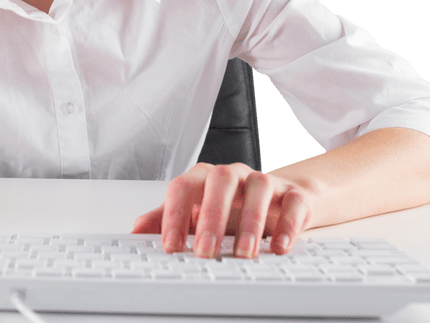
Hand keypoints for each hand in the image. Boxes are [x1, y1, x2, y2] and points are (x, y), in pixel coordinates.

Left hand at [131, 162, 315, 258]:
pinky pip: (292, 202)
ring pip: (258, 188)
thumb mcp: (196, 213)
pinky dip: (286, 225)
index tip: (172, 246)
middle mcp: (233, 174)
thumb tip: (136, 229)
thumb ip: (167, 218)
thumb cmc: (233, 207)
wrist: (282, 200)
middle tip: (205, 251)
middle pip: (219, 181)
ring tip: (243, 253)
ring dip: (250, 222)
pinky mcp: (293, 194)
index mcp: (204, 177)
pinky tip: (278, 247)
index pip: (183, 186)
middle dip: (211, 217)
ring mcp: (264, 181)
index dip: (174, 215)